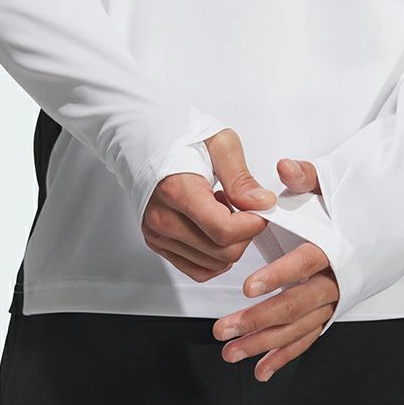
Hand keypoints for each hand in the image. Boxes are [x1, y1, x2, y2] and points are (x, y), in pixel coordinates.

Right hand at [142, 129, 276, 281]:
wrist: (142, 136)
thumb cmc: (178, 135)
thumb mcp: (219, 143)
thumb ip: (240, 179)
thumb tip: (260, 204)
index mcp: (176, 191)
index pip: (224, 231)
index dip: (253, 224)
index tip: (260, 209)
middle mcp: (162, 218)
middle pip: (222, 252)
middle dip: (244, 235)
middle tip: (243, 209)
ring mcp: (157, 234)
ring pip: (213, 264)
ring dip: (228, 243)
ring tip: (221, 212)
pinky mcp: (157, 242)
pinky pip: (197, 269)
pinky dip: (215, 257)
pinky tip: (213, 230)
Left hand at [212, 158, 339, 381]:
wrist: (372, 231)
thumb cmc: (341, 210)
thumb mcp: (327, 187)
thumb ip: (305, 178)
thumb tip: (285, 166)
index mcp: (331, 248)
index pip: (306, 262)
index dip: (279, 275)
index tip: (249, 287)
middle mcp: (333, 280)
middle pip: (297, 304)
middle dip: (259, 319)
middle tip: (225, 329)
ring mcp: (329, 301)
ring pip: (298, 328)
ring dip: (264, 343)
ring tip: (231, 351)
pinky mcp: (325, 314)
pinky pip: (305, 338)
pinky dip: (284, 355)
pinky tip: (262, 369)